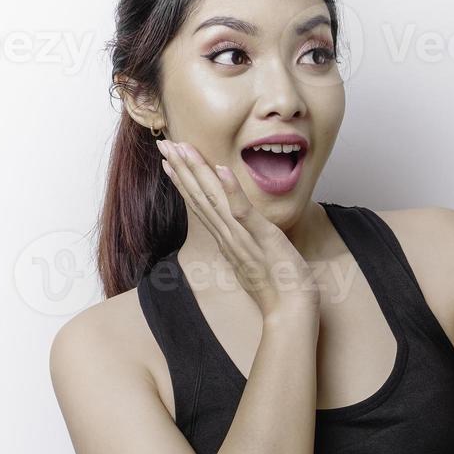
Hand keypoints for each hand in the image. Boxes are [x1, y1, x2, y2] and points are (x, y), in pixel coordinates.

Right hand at [158, 139, 321, 317]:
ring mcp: (243, 237)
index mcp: (226, 239)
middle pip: (200, 197)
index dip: (183, 180)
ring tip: (184, 149)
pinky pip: (245, 213)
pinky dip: (233, 192)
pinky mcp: (263, 238)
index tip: (168, 160)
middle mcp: (229, 236)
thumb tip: (230, 233)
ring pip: (215, 200)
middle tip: (163, 144)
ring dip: (198, 173)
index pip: (200, 204)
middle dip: (182, 168)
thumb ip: (239, 243)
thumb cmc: (276, 286)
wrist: (290, 310)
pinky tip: (222, 170)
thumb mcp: (251, 260)